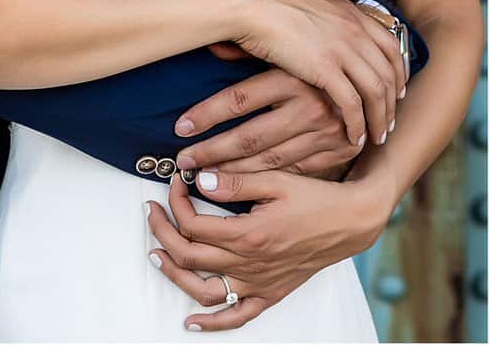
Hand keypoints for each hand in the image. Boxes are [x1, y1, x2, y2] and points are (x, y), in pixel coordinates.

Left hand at [147, 168, 388, 329]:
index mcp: (249, 234)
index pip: (193, 224)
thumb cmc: (314, 197)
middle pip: (190, 257)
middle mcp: (251, 264)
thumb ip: (234, 180)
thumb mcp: (274, 179)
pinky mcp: (271, 294)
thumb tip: (197, 178)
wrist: (349, 223)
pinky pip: (238, 316)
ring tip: (156, 254)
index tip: (175, 180)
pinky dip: (212, 323)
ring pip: (204, 291)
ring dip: (174, 275)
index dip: (176, 201)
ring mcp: (260, 284)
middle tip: (152, 210)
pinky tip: (191, 322)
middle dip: (163, 231)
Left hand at [173, 66, 364, 180]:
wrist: (380, 78)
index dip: (206, 115)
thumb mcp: (288, 49)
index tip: (181, 128)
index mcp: (292, 76)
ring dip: (233, 170)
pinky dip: (264, 179)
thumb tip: (212, 45)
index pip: (238, 100)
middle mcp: (309, 106)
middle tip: (184, 161)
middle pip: (249, 136)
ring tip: (201, 176)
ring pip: (269, 160)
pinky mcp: (335, 153)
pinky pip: (292, 172)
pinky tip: (239, 184)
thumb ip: (250, 50)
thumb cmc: (321, 57)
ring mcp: (324, 134)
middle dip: (213, 151)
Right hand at [226, 0, 404, 150]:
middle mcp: (354, 30)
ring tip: (376, 137)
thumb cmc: (271, 7)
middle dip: (392, 104)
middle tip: (388, 123)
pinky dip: (357, 124)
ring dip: (379, 119)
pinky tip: (354, 136)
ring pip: (376, 92)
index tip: (397, 92)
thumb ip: (333, 22)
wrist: (250, 5)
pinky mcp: (325, 68)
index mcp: (352, 14)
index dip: (399, 74)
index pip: (391, 47)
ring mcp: (342, 48)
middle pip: (388, 74)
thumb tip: (338, 37)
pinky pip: (352, 104)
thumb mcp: (314, 7)